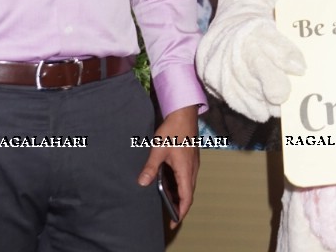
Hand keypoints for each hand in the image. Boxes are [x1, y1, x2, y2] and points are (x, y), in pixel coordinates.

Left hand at [137, 106, 199, 227]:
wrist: (184, 113)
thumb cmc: (173, 130)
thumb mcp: (158, 150)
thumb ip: (151, 167)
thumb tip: (142, 183)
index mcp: (186, 169)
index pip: (186, 197)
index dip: (181, 211)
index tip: (174, 221)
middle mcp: (192, 169)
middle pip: (188, 193)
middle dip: (179, 205)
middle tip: (168, 215)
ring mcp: (193, 163)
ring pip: (188, 185)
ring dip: (179, 195)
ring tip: (167, 201)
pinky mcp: (191, 158)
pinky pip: (186, 177)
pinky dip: (179, 185)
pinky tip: (168, 183)